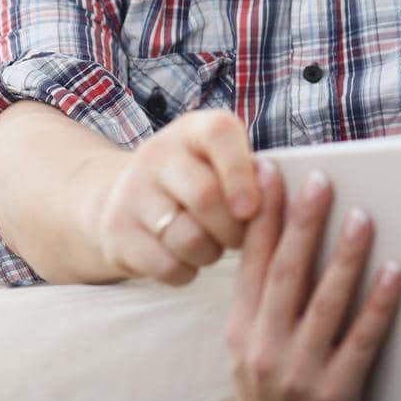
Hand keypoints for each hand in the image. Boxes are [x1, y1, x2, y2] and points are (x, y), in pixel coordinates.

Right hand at [87, 108, 259, 284]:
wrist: (122, 199)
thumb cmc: (195, 183)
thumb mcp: (220, 164)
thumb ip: (252, 174)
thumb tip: (285, 198)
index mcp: (193, 130)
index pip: (219, 134)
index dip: (241, 173)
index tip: (252, 208)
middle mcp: (157, 153)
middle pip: (206, 196)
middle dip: (234, 229)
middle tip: (239, 238)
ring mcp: (131, 191)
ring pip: (188, 238)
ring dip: (212, 253)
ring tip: (212, 247)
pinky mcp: (116, 231)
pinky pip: (166, 265)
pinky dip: (186, 271)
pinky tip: (186, 260)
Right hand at [226, 163, 400, 400]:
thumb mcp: (247, 353)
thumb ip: (260, 305)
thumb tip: (284, 239)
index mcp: (240, 331)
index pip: (250, 262)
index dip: (262, 216)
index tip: (271, 174)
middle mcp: (262, 347)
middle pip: (285, 273)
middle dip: (303, 222)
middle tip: (321, 181)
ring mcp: (297, 372)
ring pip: (324, 301)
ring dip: (345, 256)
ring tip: (363, 218)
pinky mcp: (334, 394)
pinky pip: (361, 340)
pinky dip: (378, 305)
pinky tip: (394, 274)